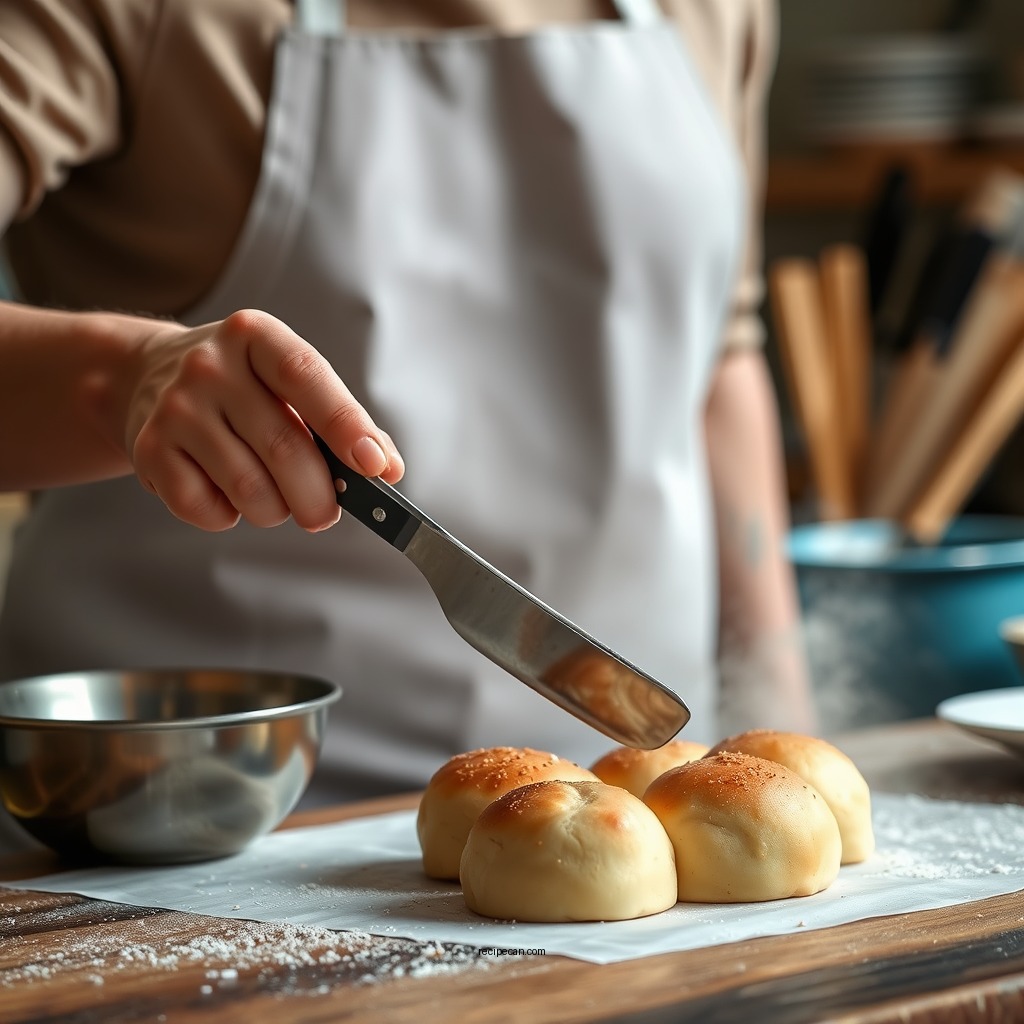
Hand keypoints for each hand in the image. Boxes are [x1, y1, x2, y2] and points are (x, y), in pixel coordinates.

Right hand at [125, 309, 403, 531]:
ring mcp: (176, 408)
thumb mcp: (286, 382)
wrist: (143, 375)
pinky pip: (208, 509)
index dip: (346, 425)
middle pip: (284, 448)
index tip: (376, 465)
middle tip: (325, 512)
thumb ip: (341, 420)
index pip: (306, 377)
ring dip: (277, 510)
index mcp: (255, 337)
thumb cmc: (238, 385)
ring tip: (274, 498)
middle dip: (319, 497)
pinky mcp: (149, 450)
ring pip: (250, 488)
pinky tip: (225, 492)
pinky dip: (229, 516)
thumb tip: (386, 467)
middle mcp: (210, 366)